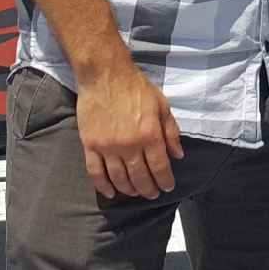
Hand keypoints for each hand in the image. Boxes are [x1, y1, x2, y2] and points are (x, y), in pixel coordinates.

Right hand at [75, 64, 183, 200]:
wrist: (105, 75)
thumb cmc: (136, 87)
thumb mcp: (162, 106)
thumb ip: (171, 132)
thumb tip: (178, 156)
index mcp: (149, 135)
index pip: (159, 167)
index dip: (165, 181)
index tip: (167, 188)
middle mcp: (129, 145)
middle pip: (140, 177)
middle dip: (148, 189)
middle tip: (152, 194)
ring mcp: (108, 147)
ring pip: (119, 178)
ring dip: (129, 190)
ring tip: (135, 193)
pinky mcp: (90, 145)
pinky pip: (95, 172)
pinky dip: (103, 186)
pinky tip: (110, 193)